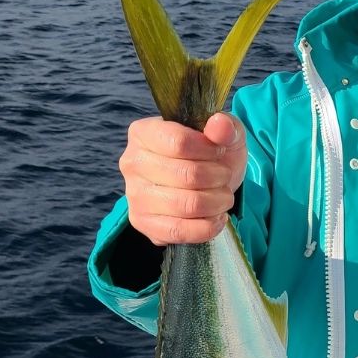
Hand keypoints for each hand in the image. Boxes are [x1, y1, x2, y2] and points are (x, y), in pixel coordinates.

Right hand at [119, 111, 247, 244]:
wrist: (204, 181)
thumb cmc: (209, 152)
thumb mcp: (224, 133)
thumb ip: (226, 126)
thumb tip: (219, 125)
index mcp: (144, 132)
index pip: (180, 143)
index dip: (210, 150)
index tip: (220, 152)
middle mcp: (132, 162)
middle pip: (187, 176)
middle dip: (218, 178)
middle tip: (224, 177)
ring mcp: (134, 195)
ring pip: (187, 205)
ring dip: (217, 203)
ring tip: (223, 196)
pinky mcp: (141, 223)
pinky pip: (179, 231)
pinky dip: (207, 227)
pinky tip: (217, 217)